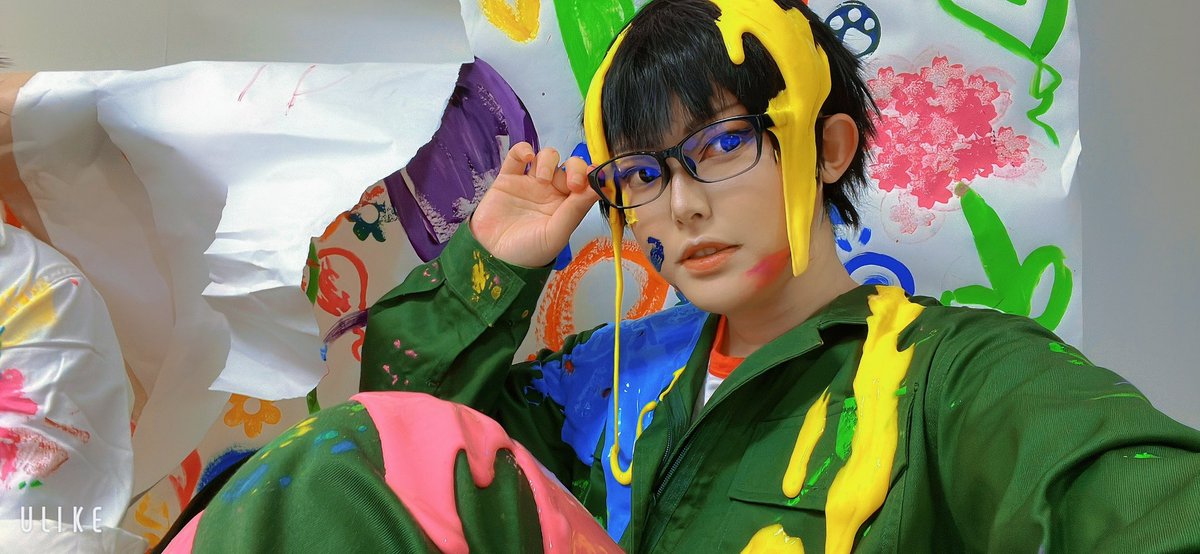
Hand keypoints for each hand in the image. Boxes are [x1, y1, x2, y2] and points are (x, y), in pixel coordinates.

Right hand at [470, 142, 597, 266]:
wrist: (495, 255)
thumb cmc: (530, 250)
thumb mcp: (557, 233)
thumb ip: (576, 209)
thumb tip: (599, 187)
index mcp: (568, 204)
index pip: (586, 181)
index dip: (591, 175)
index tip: (592, 178)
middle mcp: (552, 190)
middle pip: (570, 165)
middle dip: (575, 168)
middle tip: (572, 184)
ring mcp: (530, 182)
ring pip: (547, 156)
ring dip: (548, 161)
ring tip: (541, 179)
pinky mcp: (508, 177)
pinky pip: (518, 155)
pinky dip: (523, 149)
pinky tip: (527, 157)